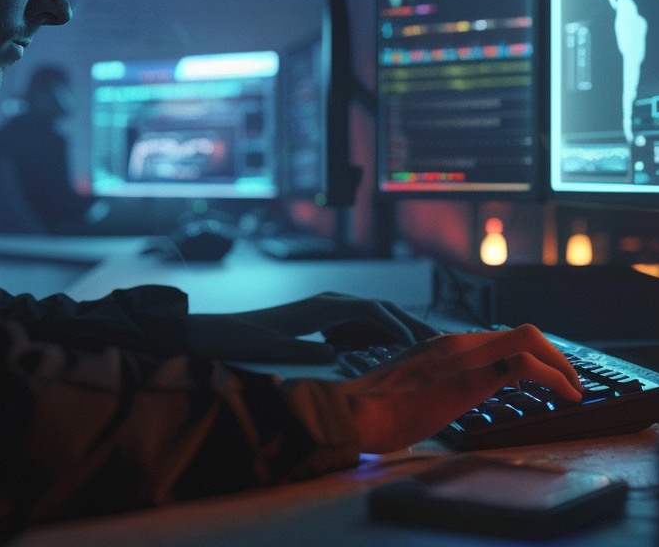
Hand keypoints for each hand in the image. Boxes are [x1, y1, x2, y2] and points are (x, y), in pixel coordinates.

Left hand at [186, 292, 440, 362]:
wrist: (217, 333)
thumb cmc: (244, 340)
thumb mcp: (273, 350)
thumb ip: (303, 353)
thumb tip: (335, 356)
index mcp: (322, 307)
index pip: (373, 310)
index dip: (400, 326)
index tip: (422, 343)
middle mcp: (328, 303)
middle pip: (380, 308)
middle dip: (410, 324)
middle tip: (440, 342)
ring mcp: (325, 310)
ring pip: (372, 316)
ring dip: (397, 329)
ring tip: (425, 347)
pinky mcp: (321, 321)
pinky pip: (359, 325)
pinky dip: (379, 335)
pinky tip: (390, 351)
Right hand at [337, 325, 583, 453]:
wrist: (354, 413)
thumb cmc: (372, 411)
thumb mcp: (409, 391)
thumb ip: (430, 388)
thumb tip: (439, 404)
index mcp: (442, 346)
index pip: (499, 338)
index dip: (531, 354)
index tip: (543, 377)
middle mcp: (456, 343)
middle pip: (523, 332)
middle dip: (555, 355)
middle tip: (569, 382)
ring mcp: (463, 357)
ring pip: (529, 340)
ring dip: (560, 364)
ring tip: (573, 389)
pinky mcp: (469, 378)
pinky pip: (526, 366)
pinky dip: (555, 377)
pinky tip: (566, 395)